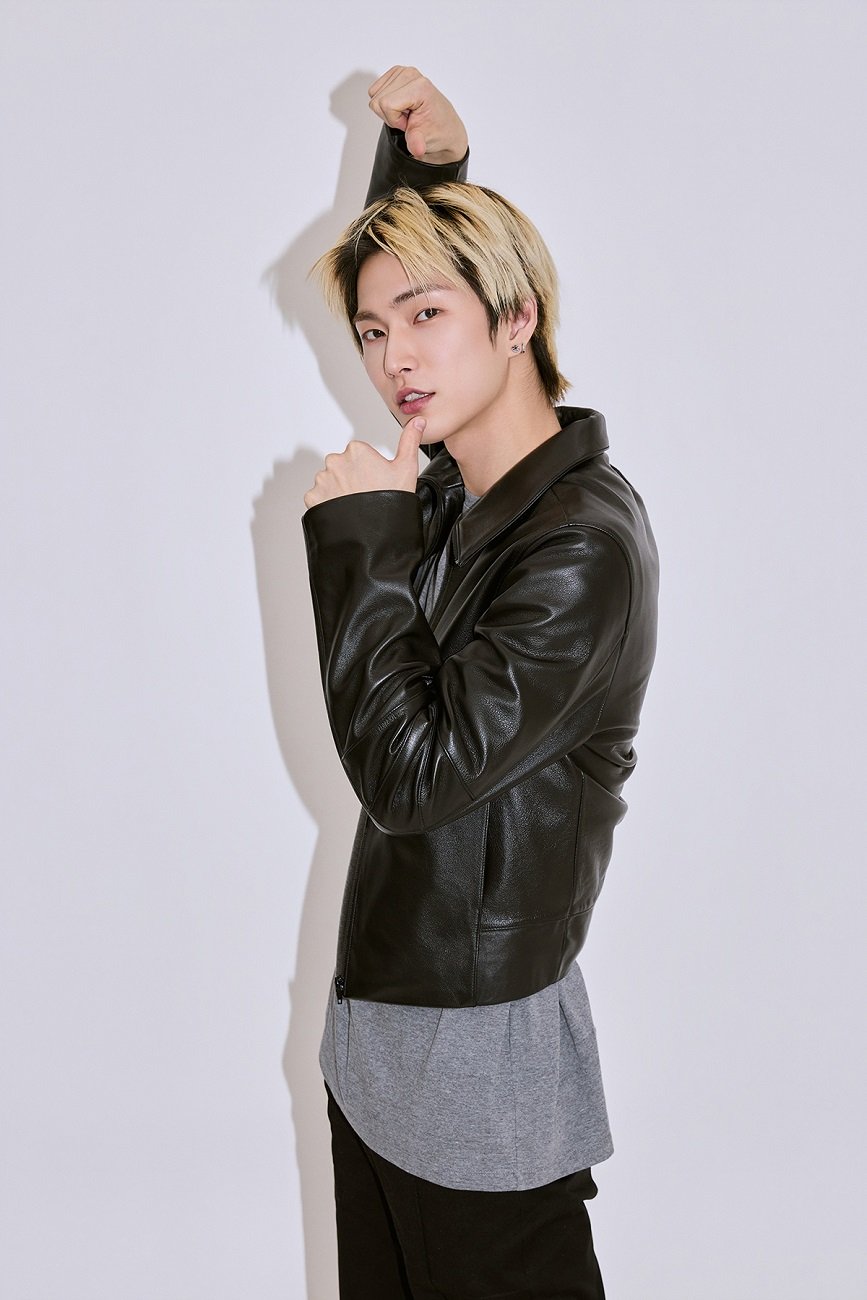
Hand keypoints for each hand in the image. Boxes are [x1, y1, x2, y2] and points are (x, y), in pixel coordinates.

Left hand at [303, 419, 424, 509]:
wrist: (374, 533)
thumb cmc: (391, 500)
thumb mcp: (406, 468)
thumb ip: (410, 440)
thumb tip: (417, 421)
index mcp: (356, 450)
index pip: (359, 455)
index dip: (369, 470)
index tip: (376, 482)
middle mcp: (336, 461)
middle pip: (343, 467)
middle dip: (352, 479)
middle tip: (366, 495)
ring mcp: (323, 479)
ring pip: (330, 482)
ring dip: (339, 491)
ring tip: (355, 505)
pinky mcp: (313, 496)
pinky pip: (319, 497)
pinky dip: (328, 503)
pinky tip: (343, 511)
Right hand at [368, 66, 467, 164]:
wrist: (444, 128)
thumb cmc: (437, 131)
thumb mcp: (424, 141)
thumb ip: (416, 142)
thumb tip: (417, 149)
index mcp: (419, 86)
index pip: (386, 104)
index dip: (394, 120)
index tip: (410, 123)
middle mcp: (410, 74)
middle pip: (377, 100)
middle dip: (390, 115)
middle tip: (408, 119)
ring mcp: (402, 71)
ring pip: (374, 95)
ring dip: (388, 109)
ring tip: (406, 113)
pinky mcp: (396, 73)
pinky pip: (375, 90)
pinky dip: (385, 102)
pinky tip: (402, 106)